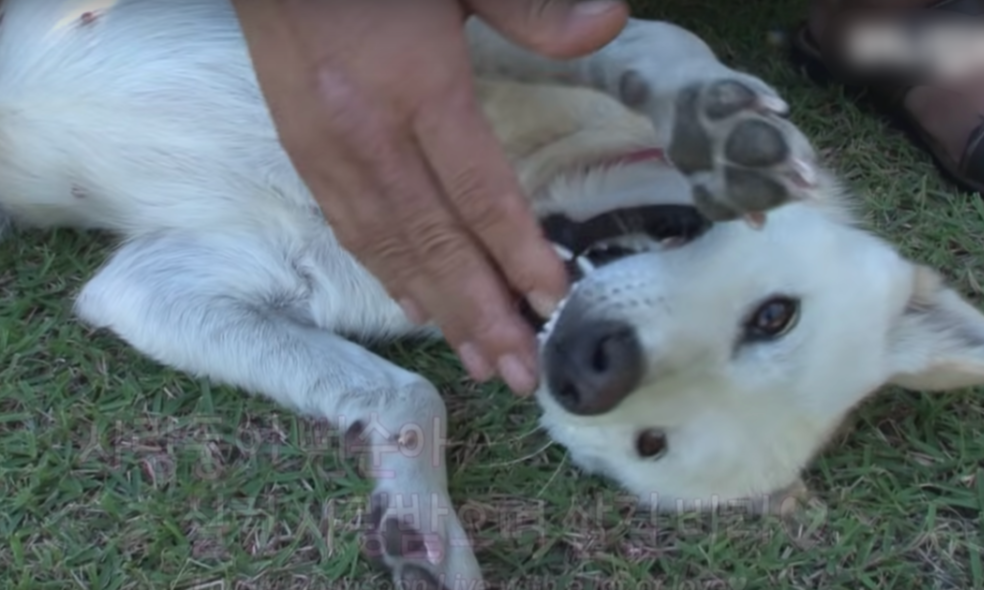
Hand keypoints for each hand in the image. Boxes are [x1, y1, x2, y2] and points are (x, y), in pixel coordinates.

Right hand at [232, 0, 628, 393]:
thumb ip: (532, 9)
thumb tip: (609, 23)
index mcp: (418, 87)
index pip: (480, 192)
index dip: (518, 254)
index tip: (552, 306)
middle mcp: (370, 133)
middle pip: (435, 240)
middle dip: (482, 312)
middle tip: (521, 372)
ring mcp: (328, 150)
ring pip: (390, 247)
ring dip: (440, 310)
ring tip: (480, 361)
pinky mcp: (302, 151)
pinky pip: (349, 228)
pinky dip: (387, 274)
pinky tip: (417, 308)